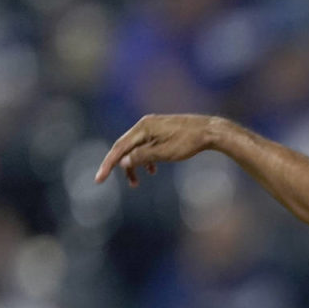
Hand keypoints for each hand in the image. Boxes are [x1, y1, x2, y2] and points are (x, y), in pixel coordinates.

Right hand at [95, 114, 223, 186]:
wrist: (209, 131)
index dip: (108, 164)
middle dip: (121, 166)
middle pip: (125, 147)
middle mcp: (145, 124)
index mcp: (143, 128)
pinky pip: (146, 145)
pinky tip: (152, 170)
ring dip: (134, 165)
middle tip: (120, 183)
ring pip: (136, 148)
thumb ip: (142, 157)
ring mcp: (153, 126)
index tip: (99, 179)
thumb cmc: (188, 142)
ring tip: (136, 182)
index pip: (119, 148)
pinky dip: (145, 158)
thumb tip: (123, 162)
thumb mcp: (163, 153)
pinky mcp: (161, 130)